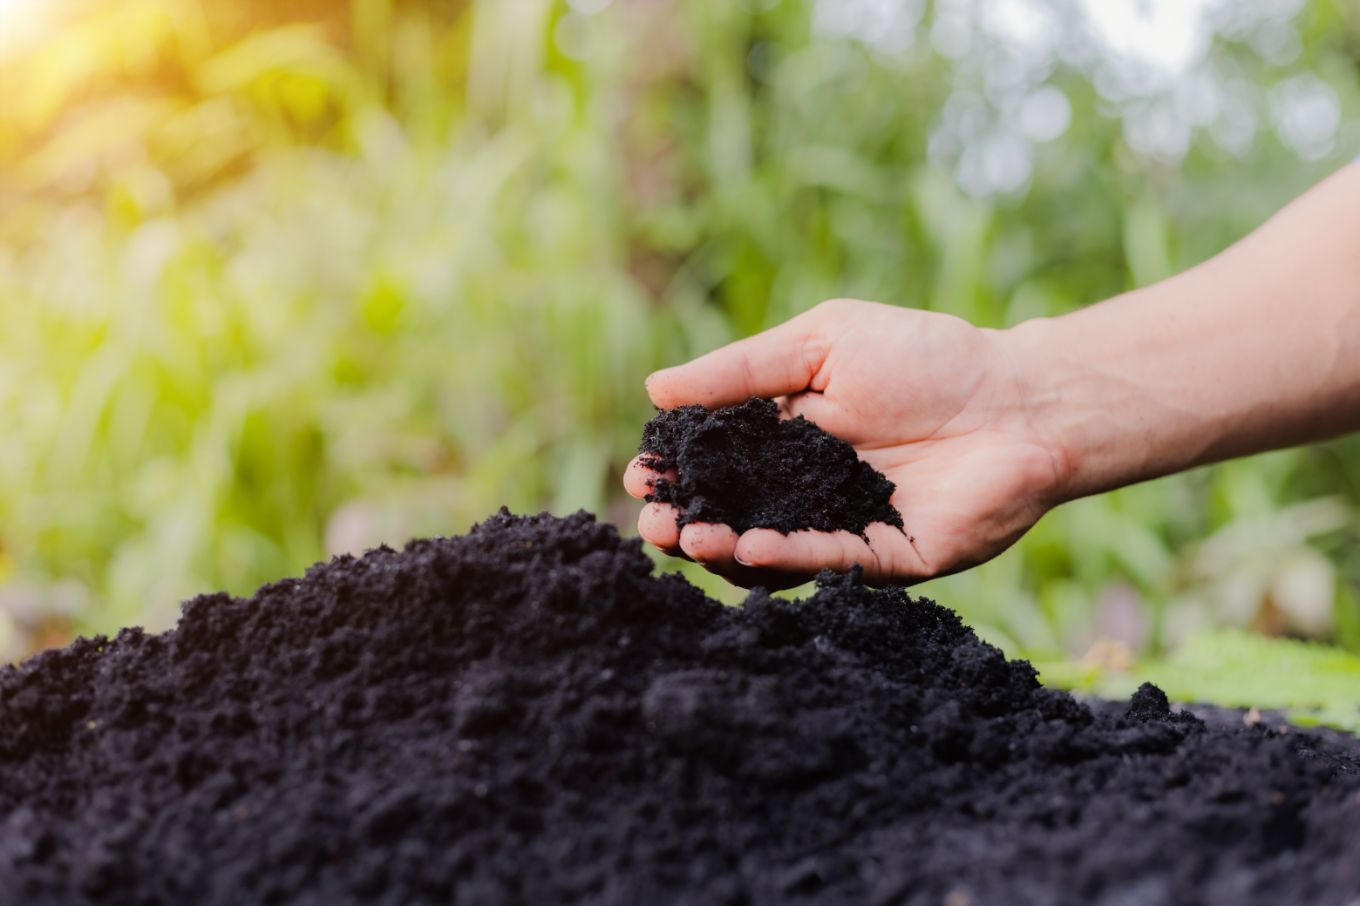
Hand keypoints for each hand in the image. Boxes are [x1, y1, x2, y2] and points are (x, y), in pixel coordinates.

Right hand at [623, 299, 1069, 587]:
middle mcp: (807, 489)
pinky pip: (828, 561)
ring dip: (725, 549)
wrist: (1018, 397)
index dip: (677, 471)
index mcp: (787, 438)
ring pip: (770, 550)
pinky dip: (786, 556)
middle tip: (653, 522)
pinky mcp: (884, 558)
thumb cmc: (925, 357)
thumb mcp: (822, 342)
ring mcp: (843, 527)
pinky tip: (748, 546)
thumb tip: (655, 387)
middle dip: (686, 522)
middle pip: (732, 515)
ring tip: (689, 540)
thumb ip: (743, 370)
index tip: (641, 472)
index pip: (716, 464)